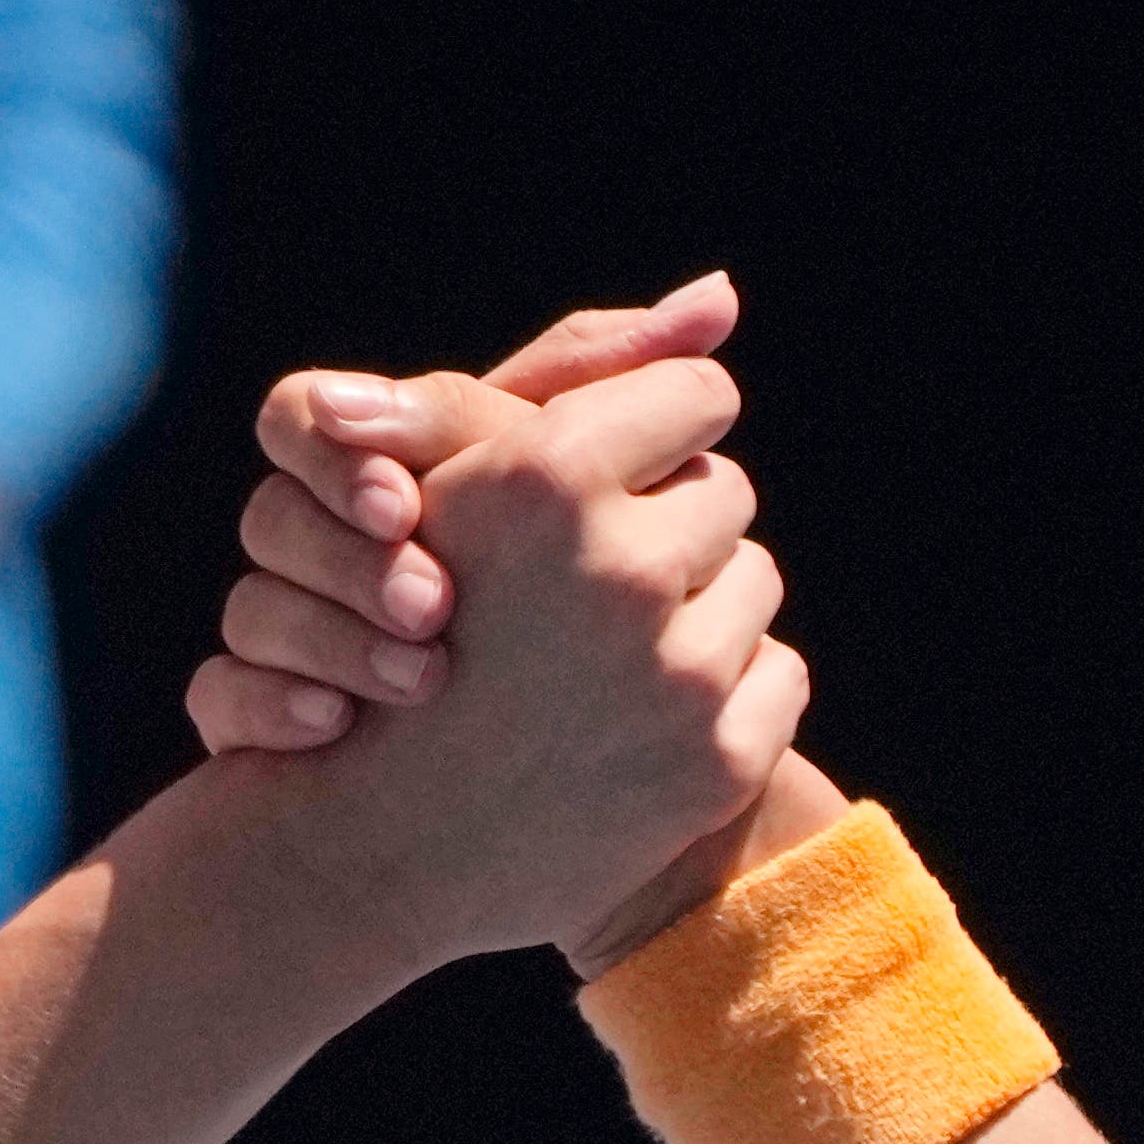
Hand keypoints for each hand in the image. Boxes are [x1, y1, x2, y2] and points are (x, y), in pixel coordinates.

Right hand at [187, 278, 807, 973]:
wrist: (366, 847)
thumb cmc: (392, 624)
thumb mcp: (461, 472)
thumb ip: (584, 368)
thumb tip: (725, 296)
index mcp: (547, 481)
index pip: (694, 395)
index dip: (654, 425)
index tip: (616, 465)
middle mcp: (622, 573)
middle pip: (723, 491)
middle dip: (668, 522)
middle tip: (591, 579)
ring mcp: (677, 677)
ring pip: (755, 583)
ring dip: (698, 606)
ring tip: (606, 654)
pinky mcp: (716, 763)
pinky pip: (776, 674)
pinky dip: (724, 691)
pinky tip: (638, 718)